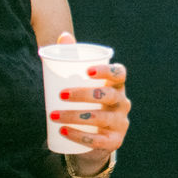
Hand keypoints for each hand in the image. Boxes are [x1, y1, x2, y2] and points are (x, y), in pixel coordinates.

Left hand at [49, 31, 130, 170]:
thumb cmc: (86, 104)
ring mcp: (121, 123)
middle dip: (83, 94)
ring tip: (54, 116)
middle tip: (61, 94)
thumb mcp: (81, 83)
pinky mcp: (114, 141)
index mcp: (117, 85)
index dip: (107, 71)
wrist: (93, 139)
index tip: (88, 70)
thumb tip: (64, 36)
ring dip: (75, 116)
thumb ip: (73, 59)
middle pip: (108, 95)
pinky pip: (98, 139)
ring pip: (101, 118)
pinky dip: (79, 135)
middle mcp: (122, 103)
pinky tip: (63, 131)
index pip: (120, 74)